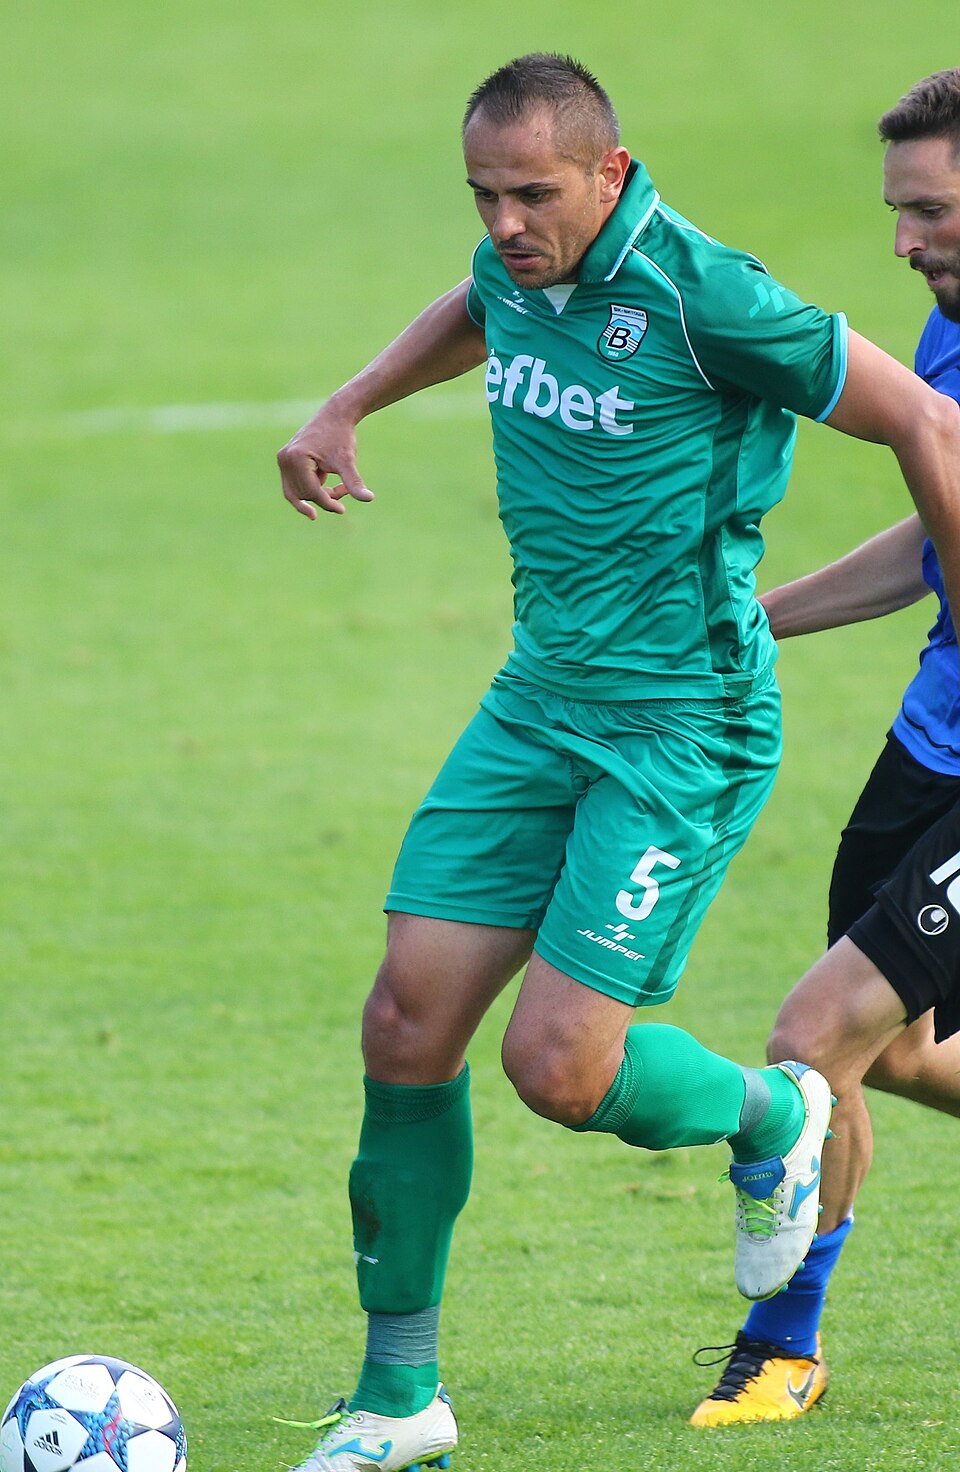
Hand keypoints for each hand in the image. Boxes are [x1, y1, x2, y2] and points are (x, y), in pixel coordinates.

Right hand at [276, 400, 375, 518]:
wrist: (335, 415)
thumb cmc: (341, 436)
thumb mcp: (347, 461)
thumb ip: (354, 482)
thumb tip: (369, 498)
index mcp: (296, 458)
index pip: (311, 492)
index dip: (328, 503)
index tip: (342, 509)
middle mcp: (285, 459)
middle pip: (304, 494)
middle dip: (325, 496)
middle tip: (344, 489)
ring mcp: (283, 459)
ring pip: (299, 492)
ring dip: (319, 493)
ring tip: (339, 486)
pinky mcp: (286, 460)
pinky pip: (297, 485)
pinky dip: (313, 487)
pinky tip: (328, 478)